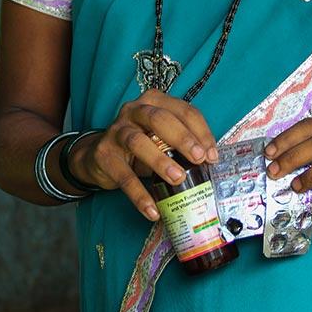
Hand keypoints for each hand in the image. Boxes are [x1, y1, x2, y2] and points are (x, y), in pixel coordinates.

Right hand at [69, 90, 218, 220]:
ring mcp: (116, 130)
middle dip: (182, 138)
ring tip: (178, 179)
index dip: (201, 132)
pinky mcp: (104, 154)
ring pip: (138, 142)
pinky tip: (152, 210)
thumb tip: (209, 161)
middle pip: (159, 119)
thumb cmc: (141, 144)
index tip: (212, 156)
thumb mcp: (162, 138)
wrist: (98, 156)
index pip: (183, 110)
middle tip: (198, 159)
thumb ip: (182, 143)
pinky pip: (123, 176)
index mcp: (155, 101)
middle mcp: (134, 110)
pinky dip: (139, 195)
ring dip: (160, 161)